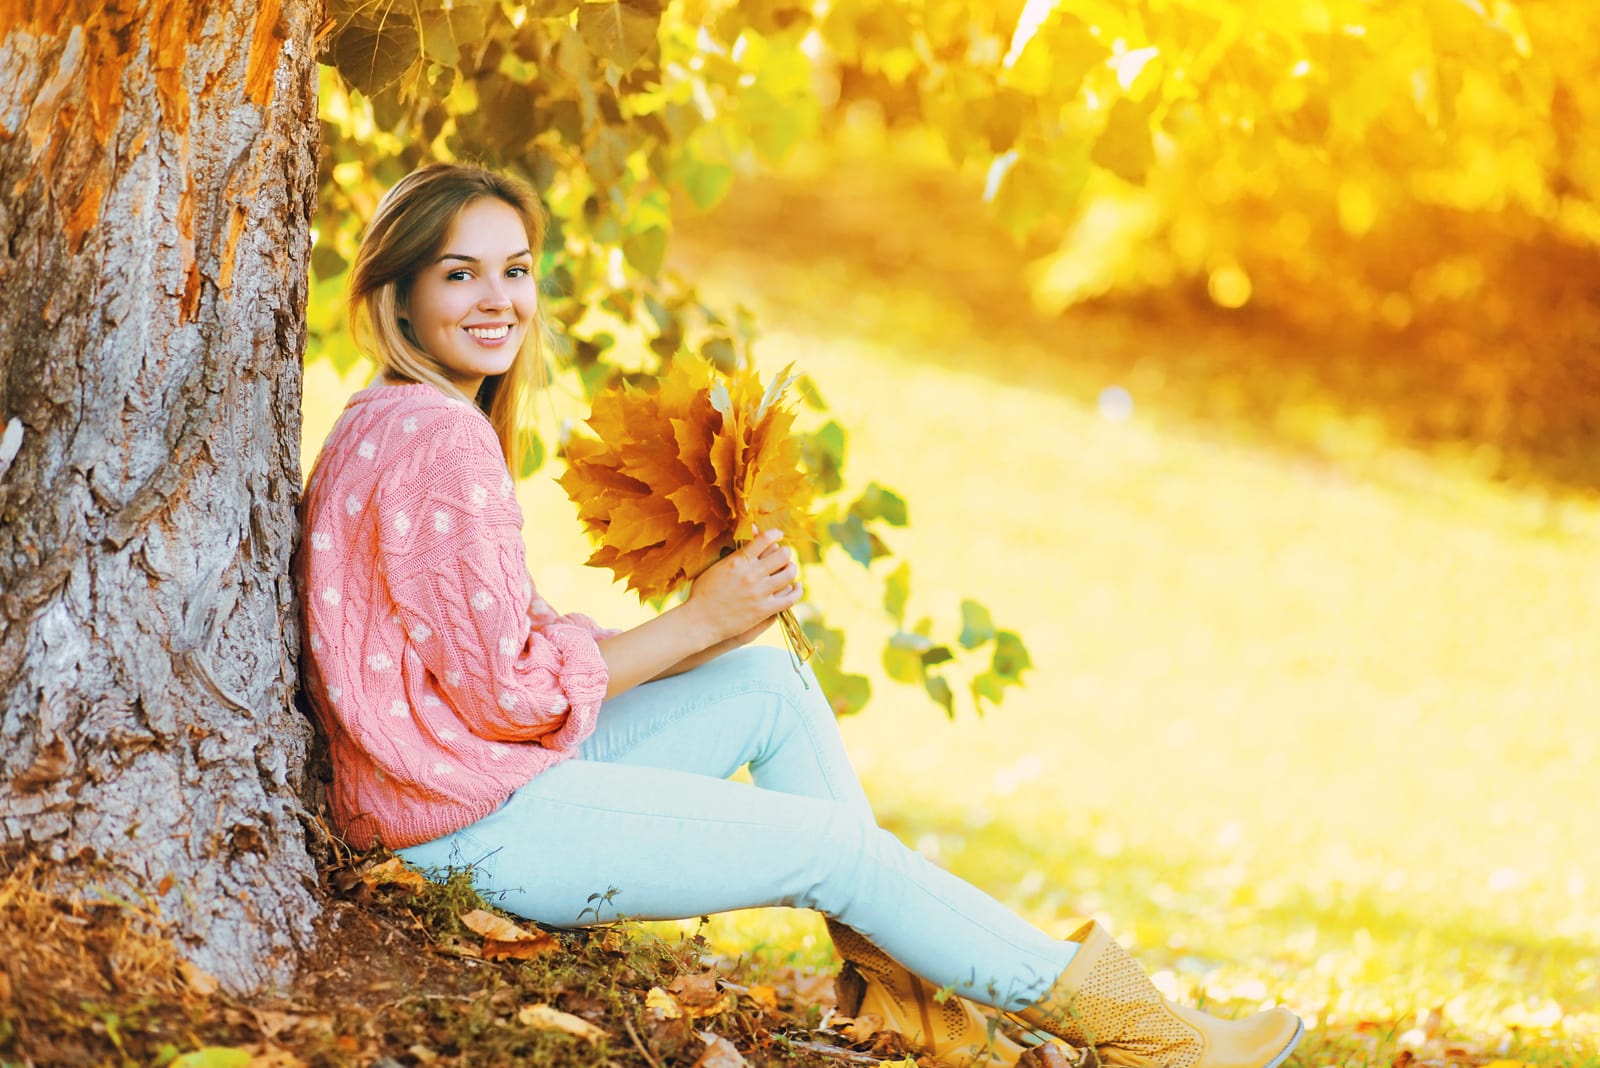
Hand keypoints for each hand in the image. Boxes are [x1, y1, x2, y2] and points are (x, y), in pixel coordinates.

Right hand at [686, 529, 801, 644]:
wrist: (700, 621)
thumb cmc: (702, 593)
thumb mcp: (714, 567)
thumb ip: (731, 553)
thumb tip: (744, 540)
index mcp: (738, 561)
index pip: (765, 540)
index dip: (775, 534)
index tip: (778, 535)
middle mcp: (751, 574)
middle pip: (782, 554)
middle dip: (786, 552)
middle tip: (784, 555)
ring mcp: (759, 592)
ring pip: (788, 574)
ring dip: (791, 569)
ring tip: (789, 569)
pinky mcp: (763, 610)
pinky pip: (789, 598)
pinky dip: (797, 591)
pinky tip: (797, 587)